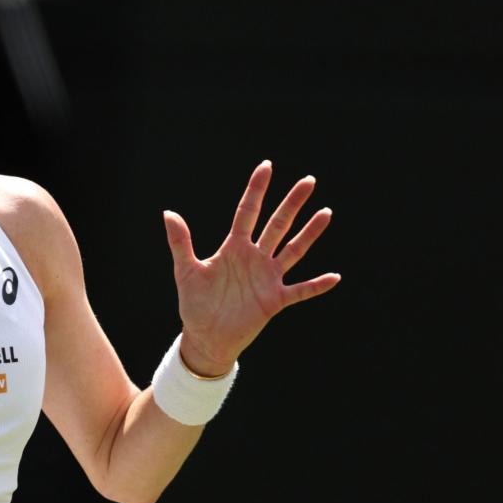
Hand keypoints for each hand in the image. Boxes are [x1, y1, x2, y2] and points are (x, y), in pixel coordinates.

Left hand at [163, 160, 340, 375]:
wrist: (205, 336)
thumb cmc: (195, 303)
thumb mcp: (186, 271)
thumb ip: (181, 242)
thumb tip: (168, 213)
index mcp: (233, 248)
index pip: (248, 212)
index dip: (256, 190)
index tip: (266, 166)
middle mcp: (254, 258)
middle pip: (277, 225)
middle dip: (292, 204)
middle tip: (309, 180)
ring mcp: (267, 278)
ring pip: (293, 250)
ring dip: (310, 233)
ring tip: (326, 212)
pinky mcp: (275, 300)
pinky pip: (300, 290)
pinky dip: (316, 285)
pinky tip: (334, 276)